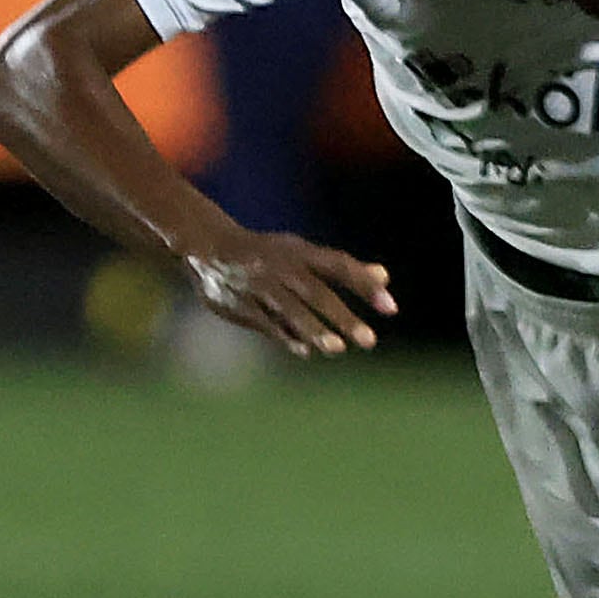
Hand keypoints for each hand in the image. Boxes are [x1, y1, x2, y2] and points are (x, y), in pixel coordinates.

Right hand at [181, 230, 394, 357]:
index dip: (364, 284)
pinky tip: (306, 351)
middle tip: (369, 340)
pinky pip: (266, 324)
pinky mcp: (239, 305)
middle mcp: (281, 267)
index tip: (391, 307)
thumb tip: (385, 277)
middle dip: (341, 316)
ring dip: (314, 329)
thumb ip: (343, 268)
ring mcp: (258, 286)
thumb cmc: (268, 253)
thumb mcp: (302, 252)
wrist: (207, 246)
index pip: (339, 266)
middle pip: (315, 292)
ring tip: (338, 349)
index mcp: (299, 252)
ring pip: (289, 309)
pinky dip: (286, 336)